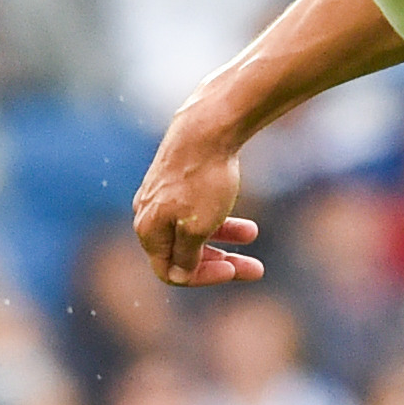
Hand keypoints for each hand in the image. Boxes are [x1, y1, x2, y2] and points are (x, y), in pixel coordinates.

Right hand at [132, 119, 264, 286]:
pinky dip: (218, 214)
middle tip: (256, 267)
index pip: (171, 272)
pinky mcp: (176, 177)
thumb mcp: (197, 228)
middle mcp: (147, 214)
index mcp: (148, 231)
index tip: (233, 270)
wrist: (206, 127)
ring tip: (253, 233)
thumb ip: (186, 257)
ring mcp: (161, 194)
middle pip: (184, 252)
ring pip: (192, 227)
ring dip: (224, 236)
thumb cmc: (202, 180)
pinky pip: (195, 206)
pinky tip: (237, 209)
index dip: (203, 277)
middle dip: (220, 261)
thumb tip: (178, 274)